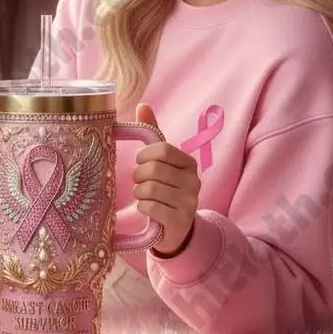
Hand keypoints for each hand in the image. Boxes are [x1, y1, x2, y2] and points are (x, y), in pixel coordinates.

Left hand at [131, 104, 199, 255]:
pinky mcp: (179, 221)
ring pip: (149, 189)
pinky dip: (143, 207)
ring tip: (144, 196)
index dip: (145, 155)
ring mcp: (189, 202)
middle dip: (139, 176)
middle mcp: (194, 181)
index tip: (140, 162)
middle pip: (154, 169)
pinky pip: (150, 207)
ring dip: (139, 193)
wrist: (175, 228)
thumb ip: (153, 133)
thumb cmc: (164, 188)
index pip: (163, 150)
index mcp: (189, 163)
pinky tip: (148, 209)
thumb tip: (142, 105)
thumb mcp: (160, 162)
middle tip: (140, 182)